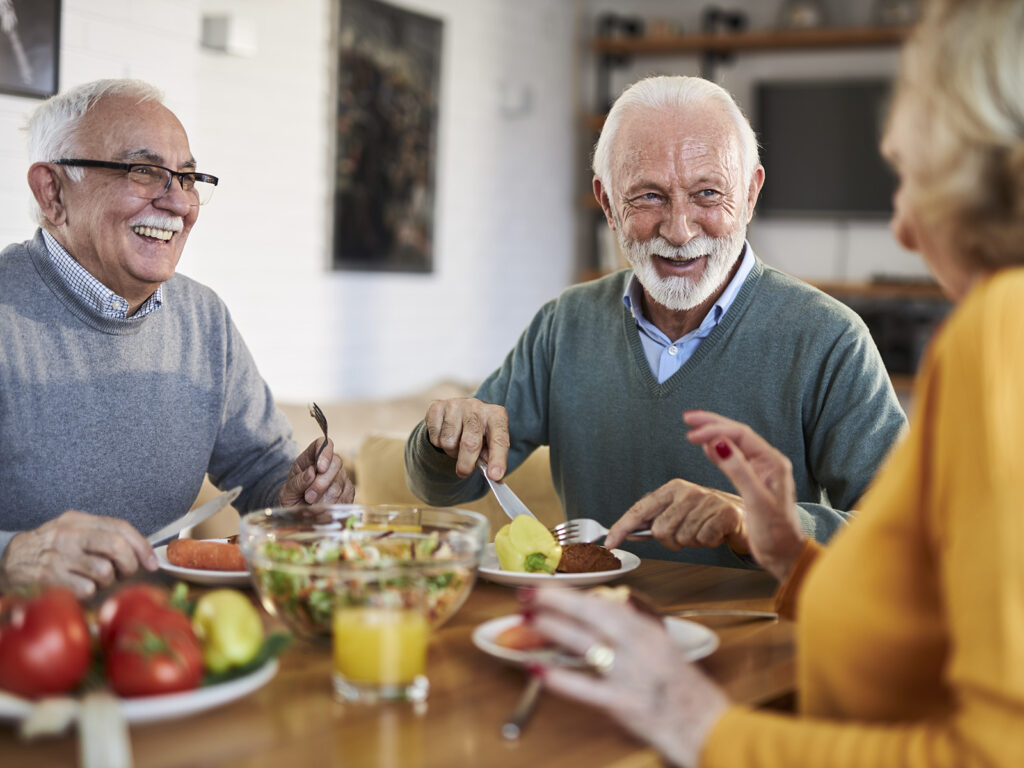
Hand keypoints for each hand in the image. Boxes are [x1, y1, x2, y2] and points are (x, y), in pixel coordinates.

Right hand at [0, 512, 157, 597]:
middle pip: (116, 546)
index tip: (152, 562)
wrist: (7, 561)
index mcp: (78, 521)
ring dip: (107, 581)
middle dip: (129, 564)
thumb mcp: (73, 532)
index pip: (120, 527)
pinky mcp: (49, 578)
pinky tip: (80, 588)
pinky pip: (87, 589)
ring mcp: (58, 556)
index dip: (141, 546)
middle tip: (125, 573)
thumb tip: (142, 552)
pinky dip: (90, 592)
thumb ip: (103, 536)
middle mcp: (69, 535)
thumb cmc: (50, 549)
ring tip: (96, 580)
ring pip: (104, 570)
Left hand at [279, 437, 354, 506]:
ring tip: (313, 507)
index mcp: (310, 458)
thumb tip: (311, 473)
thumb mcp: (287, 492)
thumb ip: (297, 482)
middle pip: (335, 464)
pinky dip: (334, 506)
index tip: (319, 468)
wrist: (299, 513)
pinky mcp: (348, 491)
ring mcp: (341, 477)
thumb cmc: (292, 498)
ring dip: (325, 499)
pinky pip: (346, 497)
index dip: (324, 453)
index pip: (323, 444)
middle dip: (322, 483)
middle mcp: (329, 464)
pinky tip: (324, 510)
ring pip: (340, 484)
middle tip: (308, 498)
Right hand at [423, 397, 509, 479]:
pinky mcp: (437, 406)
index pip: (499, 439)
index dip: (497, 459)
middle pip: (470, 443)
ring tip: (456, 445)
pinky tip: (445, 435)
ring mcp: (455, 404)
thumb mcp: (490, 442)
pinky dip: (438, 443)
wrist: (459, 412)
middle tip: (464, 472)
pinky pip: (434, 437)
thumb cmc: (479, 432)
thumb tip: (494, 478)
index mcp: (496, 415)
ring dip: (451, 451)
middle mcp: (477, 406)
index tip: (494, 476)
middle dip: (466, 464)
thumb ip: (491, 458)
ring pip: (448, 442)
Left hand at [528, 586, 728, 767]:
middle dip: (558, 600)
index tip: (549, 587)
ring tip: (529, 619)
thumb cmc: (687, 692)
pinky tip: (538, 671)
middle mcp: (641, 648)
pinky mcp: (625, 704)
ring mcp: (632, 675)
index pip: (606, 603)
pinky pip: (586, 688)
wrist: (709, 729)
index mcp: (649, 633)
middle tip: (528, 593)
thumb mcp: (665, 648)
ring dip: (555, 628)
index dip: (574, 593)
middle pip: (594, 614)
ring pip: (588, 643)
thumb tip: (619, 603)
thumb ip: (641, 625)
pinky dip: (560, 679)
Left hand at [605, 479, 749, 553]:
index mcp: (671, 489)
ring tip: (703, 531)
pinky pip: (703, 541)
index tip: (609, 543)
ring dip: (692, 542)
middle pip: (660, 531)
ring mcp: (706, 500)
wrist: (744, 514)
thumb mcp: (679, 512)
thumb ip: (654, 520)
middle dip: (671, 541)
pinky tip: (715, 533)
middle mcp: (686, 491)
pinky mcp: (724, 513)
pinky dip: (708, 542)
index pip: (640, 510)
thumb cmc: (706, 515)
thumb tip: (627, 532)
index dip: (622, 527)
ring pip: (682, 538)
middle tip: (686, 534)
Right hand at [683, 410, 805, 581]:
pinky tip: (706, 447)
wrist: (784, 554)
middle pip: (737, 434)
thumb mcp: (756, 501)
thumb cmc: (776, 532)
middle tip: (688, 418)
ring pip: (734, 443)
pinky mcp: (753, 480)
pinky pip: (733, 458)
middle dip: (712, 423)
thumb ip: (738, 471)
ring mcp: (760, 471)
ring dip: (713, 433)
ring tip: (693, 427)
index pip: (740, 435)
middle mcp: (768, 462)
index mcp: (773, 463)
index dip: (715, 430)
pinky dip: (717, 450)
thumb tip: (719, 444)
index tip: (692, 434)